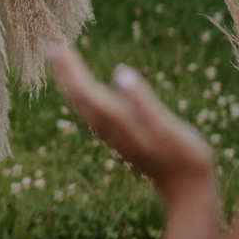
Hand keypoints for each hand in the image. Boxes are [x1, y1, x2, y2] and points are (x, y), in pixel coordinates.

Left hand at [45, 43, 216, 201]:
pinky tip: (85, 91)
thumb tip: (120, 73)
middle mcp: (110, 128)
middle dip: (65, 73)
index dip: (69, 71)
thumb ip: (142, 102)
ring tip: (62, 63)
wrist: (187, 190)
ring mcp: (115, 134)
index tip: (55, 49)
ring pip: (84, 106)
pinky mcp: (122, 138)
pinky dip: (85, 96)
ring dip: (71, 83)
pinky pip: (94, 113)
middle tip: (51, 48)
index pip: (85, 91)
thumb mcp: (166, 127)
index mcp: (117, 121)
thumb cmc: (183, 156)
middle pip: (79, 97)